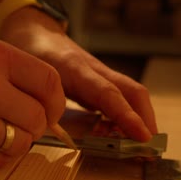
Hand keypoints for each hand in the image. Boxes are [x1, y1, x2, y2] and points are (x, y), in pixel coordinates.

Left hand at [0, 8, 157, 141]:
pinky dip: (124, 117)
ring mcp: (100, 74)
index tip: (144, 137)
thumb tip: (53, 129)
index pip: (110, 94)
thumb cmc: (32, 52)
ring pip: (130, 95)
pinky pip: (119, 98)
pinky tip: (115, 133)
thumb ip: (43, 99)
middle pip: (133, 92)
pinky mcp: (98, 79)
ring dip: (137, 120)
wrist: (35, 30)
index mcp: (77, 69)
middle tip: (150, 149)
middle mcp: (95, 70)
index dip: (127, 117)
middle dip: (146, 120)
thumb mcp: (31, 75)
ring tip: (133, 146)